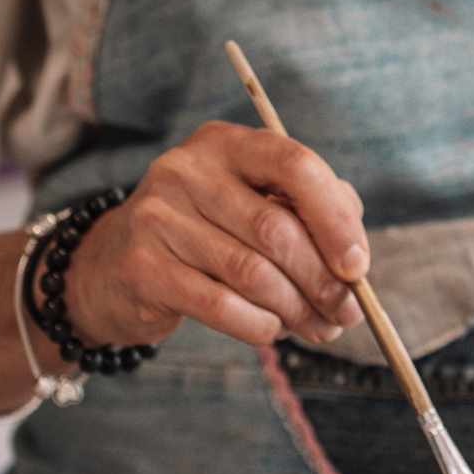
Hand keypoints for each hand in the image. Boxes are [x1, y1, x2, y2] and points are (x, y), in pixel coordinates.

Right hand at [58, 120, 369, 347]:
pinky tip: (272, 329)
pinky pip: (224, 307)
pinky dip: (261, 327)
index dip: (336, 220)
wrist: (115, 266)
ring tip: (317, 327)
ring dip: (298, 311)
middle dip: (324, 282)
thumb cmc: (208, 235)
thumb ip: (310, 214)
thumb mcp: (255, 205)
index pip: (295, 166)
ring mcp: (158, 218)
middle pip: (278, 231)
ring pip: (254, 276)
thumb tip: (355, 260)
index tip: (358, 266)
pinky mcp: (144, 269)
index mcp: (225, 144)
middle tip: (346, 314)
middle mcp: (186, 170)